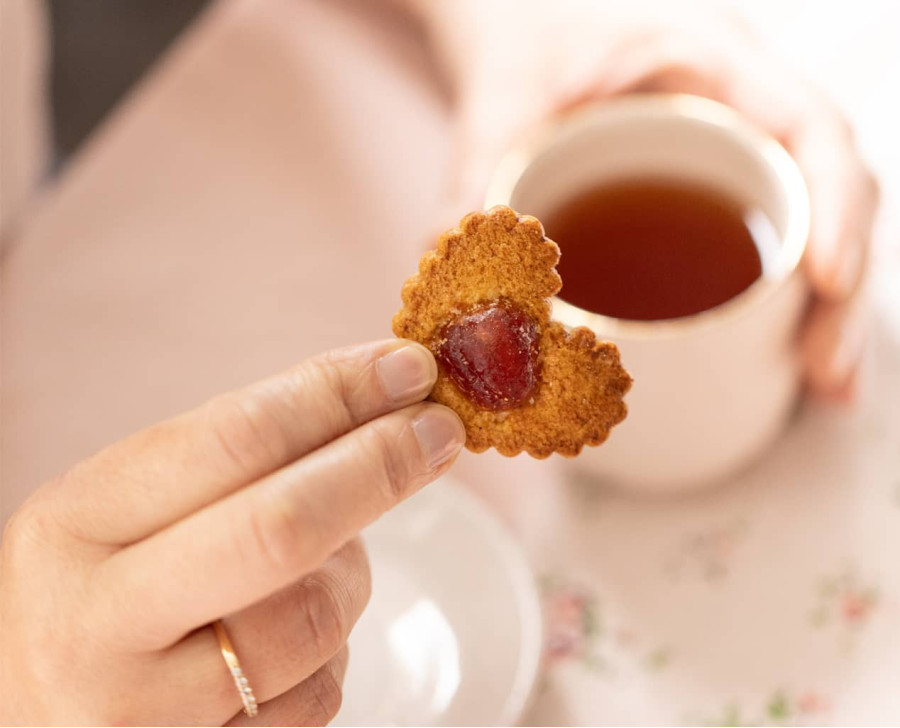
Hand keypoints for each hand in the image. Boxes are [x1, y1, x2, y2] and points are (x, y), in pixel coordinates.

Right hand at [0, 340, 463, 724]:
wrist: (44, 712)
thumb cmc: (110, 590)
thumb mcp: (137, 512)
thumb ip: (240, 464)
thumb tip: (385, 404)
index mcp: (78, 524)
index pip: (235, 437)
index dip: (338, 395)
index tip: (408, 367)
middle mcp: (96, 622)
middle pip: (281, 528)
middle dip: (379, 466)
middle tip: (439, 429)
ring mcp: (147, 712)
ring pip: (313, 622)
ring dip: (350, 578)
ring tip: (325, 563)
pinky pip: (317, 697)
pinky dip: (329, 654)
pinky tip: (291, 643)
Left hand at [414, 0, 878, 400]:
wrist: (518, 23)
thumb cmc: (522, 40)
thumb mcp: (503, 98)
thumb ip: (477, 172)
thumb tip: (445, 274)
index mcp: (710, 60)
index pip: (808, 126)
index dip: (835, 206)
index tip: (829, 282)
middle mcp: (738, 108)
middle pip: (822, 193)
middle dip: (838, 289)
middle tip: (828, 373)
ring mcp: (728, 151)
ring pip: (800, 225)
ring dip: (820, 308)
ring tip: (821, 385)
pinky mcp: (706, 190)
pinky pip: (757, 242)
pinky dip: (776, 304)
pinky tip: (778, 362)